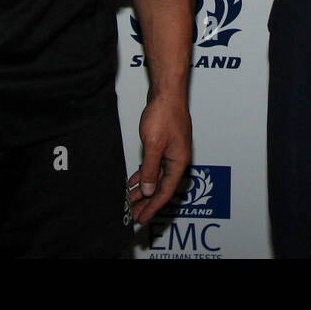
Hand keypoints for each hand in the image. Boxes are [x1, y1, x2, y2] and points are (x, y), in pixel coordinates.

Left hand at [128, 92, 191, 224]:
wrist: (167, 91)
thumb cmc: (164, 114)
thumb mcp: (153, 145)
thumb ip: (151, 169)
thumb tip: (149, 190)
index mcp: (179, 161)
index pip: (165, 192)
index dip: (152, 207)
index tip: (141, 218)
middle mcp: (178, 158)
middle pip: (161, 186)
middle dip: (147, 201)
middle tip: (134, 214)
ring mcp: (172, 151)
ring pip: (157, 176)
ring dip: (144, 188)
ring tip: (131, 200)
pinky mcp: (165, 143)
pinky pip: (155, 165)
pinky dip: (145, 173)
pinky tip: (134, 180)